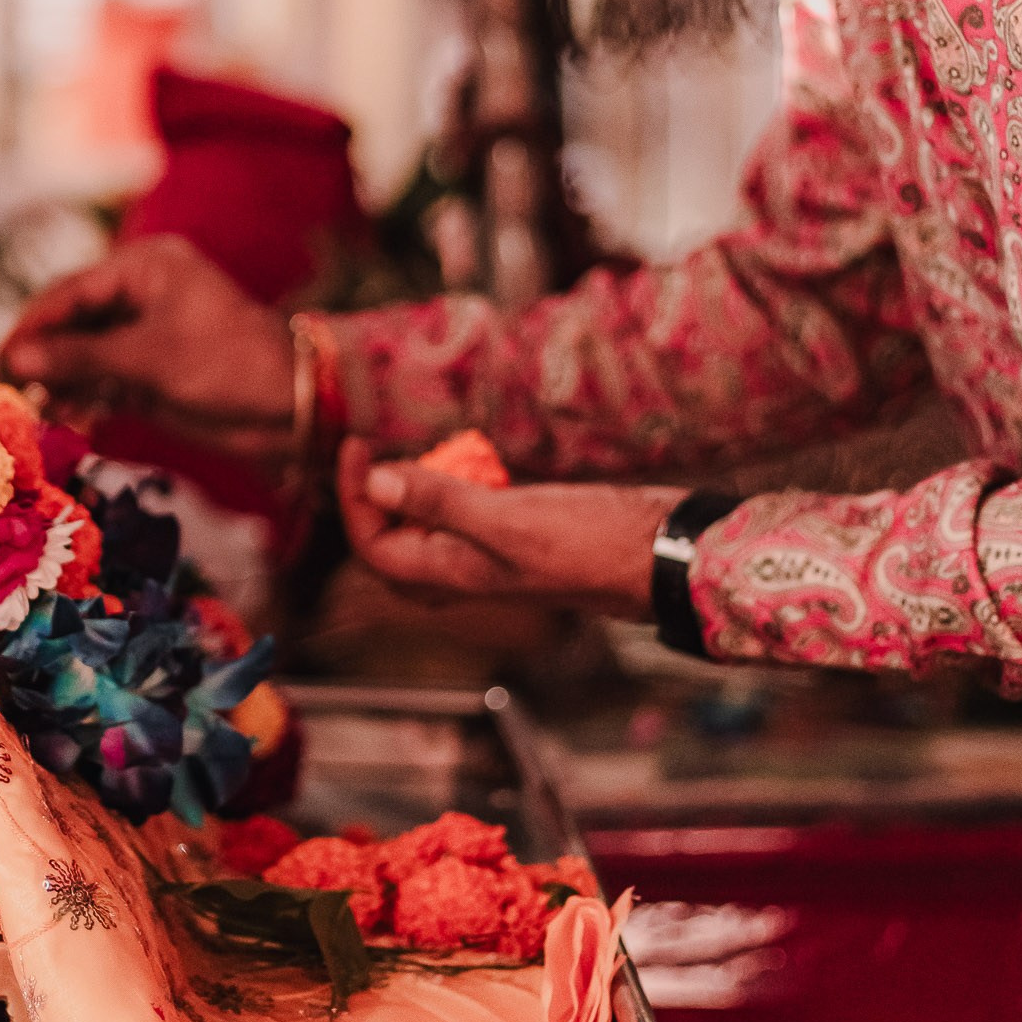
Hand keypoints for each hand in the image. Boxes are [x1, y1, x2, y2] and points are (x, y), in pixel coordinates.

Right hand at [2, 234, 296, 437]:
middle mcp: (142, 293)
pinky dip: (88, 398)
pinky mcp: (153, 371)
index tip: (0, 356)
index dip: (33, 324)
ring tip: (41, 410)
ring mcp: (147, 333)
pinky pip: (106, 379)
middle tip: (14, 389)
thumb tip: (15, 356)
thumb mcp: (147, 358)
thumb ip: (79, 357)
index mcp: (145, 266)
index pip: (72, 290)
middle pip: (74, 322)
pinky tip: (70, 419)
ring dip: (64, 382)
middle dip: (47, 356)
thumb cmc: (226, 364)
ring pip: (87, 354)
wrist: (290, 406)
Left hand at [338, 437, 684, 614]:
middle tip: (374, 454)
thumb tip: (374, 481)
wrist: (666, 555)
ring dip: (418, 494)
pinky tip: (474, 461)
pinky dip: (459, 489)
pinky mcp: (528, 533)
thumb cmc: (594, 545)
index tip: (358, 449)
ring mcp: (500, 553)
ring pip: (433, 532)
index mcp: (458, 573)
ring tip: (425, 453)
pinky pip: (472, 517)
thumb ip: (441, 500)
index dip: (354, 500)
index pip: (376, 548)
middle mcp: (472, 568)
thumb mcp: (508, 517)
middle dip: (374, 503)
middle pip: (396, 547)